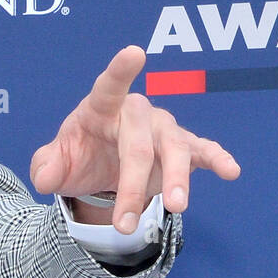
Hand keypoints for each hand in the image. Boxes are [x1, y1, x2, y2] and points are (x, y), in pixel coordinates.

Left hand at [29, 45, 240, 233]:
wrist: (99, 167)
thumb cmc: (79, 155)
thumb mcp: (55, 164)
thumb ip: (46, 168)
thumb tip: (46, 176)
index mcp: (101, 108)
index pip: (108, 86)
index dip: (120, 71)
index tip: (134, 54)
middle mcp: (137, 112)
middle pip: (139, 143)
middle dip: (132, 185)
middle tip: (123, 224)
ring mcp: (162, 128)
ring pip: (174, 148)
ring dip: (176, 180)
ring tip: (177, 208)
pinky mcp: (182, 147)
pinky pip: (202, 150)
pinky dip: (217, 159)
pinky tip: (231, 170)